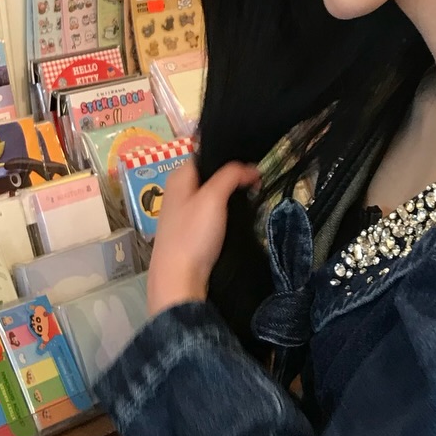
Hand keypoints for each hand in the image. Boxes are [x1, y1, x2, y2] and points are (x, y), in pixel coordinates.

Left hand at [146, 159, 259, 315]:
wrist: (178, 280)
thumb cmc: (193, 235)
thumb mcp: (213, 198)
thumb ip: (231, 175)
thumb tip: (251, 169)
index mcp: (179, 176)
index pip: (207, 155)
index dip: (230, 158)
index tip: (253, 165)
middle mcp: (178, 191)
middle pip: (211, 176)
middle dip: (233, 178)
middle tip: (257, 182)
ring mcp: (183, 212)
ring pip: (212, 195)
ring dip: (231, 196)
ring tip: (252, 198)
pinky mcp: (189, 231)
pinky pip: (211, 213)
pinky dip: (225, 213)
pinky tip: (237, 218)